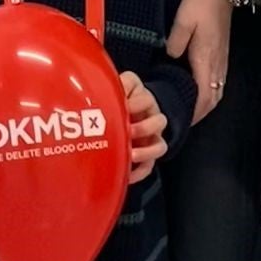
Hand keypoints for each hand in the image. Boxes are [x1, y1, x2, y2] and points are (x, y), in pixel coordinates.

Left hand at [120, 70, 168, 184]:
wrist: (132, 112)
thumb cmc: (123, 98)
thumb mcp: (122, 85)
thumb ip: (118, 84)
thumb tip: (101, 87)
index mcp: (144, 100)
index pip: (145, 99)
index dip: (136, 103)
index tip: (124, 107)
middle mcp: (153, 119)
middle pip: (160, 122)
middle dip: (144, 128)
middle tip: (129, 131)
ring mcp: (153, 138)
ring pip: (160, 146)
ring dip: (146, 151)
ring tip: (131, 154)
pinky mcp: (149, 156)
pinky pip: (150, 167)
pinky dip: (140, 172)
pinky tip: (127, 176)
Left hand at [167, 0, 231, 123]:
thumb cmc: (202, 3)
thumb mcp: (183, 20)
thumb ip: (175, 42)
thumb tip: (170, 57)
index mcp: (205, 59)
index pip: (203, 96)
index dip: (195, 113)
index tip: (182, 122)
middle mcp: (216, 64)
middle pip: (213, 99)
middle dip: (200, 114)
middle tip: (184, 121)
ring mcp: (222, 59)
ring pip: (217, 91)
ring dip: (206, 104)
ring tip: (191, 110)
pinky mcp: (222, 53)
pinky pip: (218, 81)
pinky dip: (210, 92)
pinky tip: (200, 90)